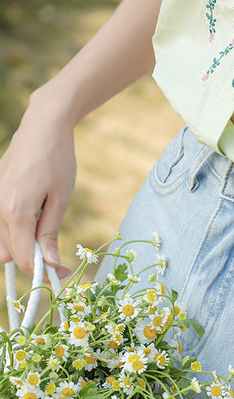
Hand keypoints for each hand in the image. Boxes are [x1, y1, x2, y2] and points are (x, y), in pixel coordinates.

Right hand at [0, 91, 75, 277]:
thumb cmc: (57, 160)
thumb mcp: (60, 200)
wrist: (42, 126)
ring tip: (46, 238)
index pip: (23, 258)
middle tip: (57, 261)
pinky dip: (15, 232)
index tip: (62, 272)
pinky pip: (0, 224)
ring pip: (2, 240)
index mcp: (16, 211)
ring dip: (22, 247)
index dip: (42, 271)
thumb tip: (51, 264)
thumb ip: (50, 233)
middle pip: (9, 253)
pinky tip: (34, 222)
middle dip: (32, 262)